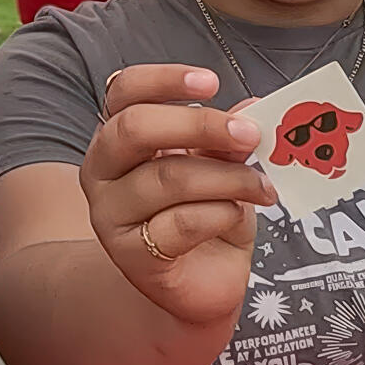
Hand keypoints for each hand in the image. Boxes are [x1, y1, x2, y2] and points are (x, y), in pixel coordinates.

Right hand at [81, 66, 272, 326]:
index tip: (211, 82)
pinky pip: (180, 223)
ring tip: (262, 186)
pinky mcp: (131, 255)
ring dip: (228, 177)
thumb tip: (253, 108)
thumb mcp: (221, 167)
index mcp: (118, 136)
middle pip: (135, 128)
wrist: (199, 284)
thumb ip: (227, 139)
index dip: (164, 80)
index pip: (124, 91)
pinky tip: (237, 215)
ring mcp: (110, 215)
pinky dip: (219, 213)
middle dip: (200, 125)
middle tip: (250, 134)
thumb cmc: (205, 215)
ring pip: (167, 177)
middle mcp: (102, 170)